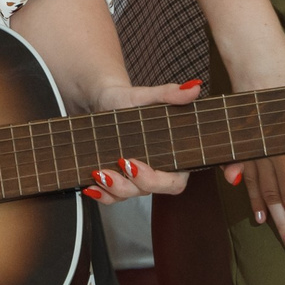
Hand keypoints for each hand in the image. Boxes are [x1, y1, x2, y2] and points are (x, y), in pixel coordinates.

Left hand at [77, 79, 200, 199]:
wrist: (102, 101)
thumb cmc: (128, 100)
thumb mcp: (145, 95)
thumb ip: (169, 94)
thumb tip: (195, 87)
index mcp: (171, 156)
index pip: (175, 181)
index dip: (161, 180)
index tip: (138, 165)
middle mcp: (155, 171)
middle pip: (151, 190)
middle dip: (133, 184)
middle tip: (120, 164)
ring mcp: (135, 180)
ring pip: (129, 194)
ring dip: (114, 189)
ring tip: (99, 173)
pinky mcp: (117, 181)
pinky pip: (112, 197)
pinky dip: (101, 195)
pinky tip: (90, 186)